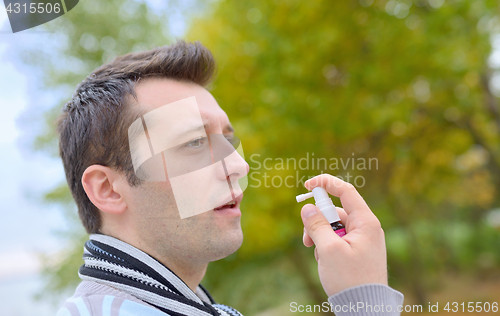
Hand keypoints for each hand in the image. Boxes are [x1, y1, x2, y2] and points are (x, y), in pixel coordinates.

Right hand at [301, 174, 387, 296]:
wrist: (364, 308)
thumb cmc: (350, 279)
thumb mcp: (328, 249)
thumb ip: (317, 225)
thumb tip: (307, 208)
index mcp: (365, 222)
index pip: (345, 191)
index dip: (326, 183)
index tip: (307, 186)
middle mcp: (365, 227)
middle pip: (335, 211)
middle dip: (317, 221)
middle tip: (307, 238)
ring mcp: (361, 240)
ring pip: (333, 226)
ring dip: (319, 235)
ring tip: (315, 253)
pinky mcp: (356, 251)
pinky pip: (337, 239)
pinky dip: (326, 245)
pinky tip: (323, 260)